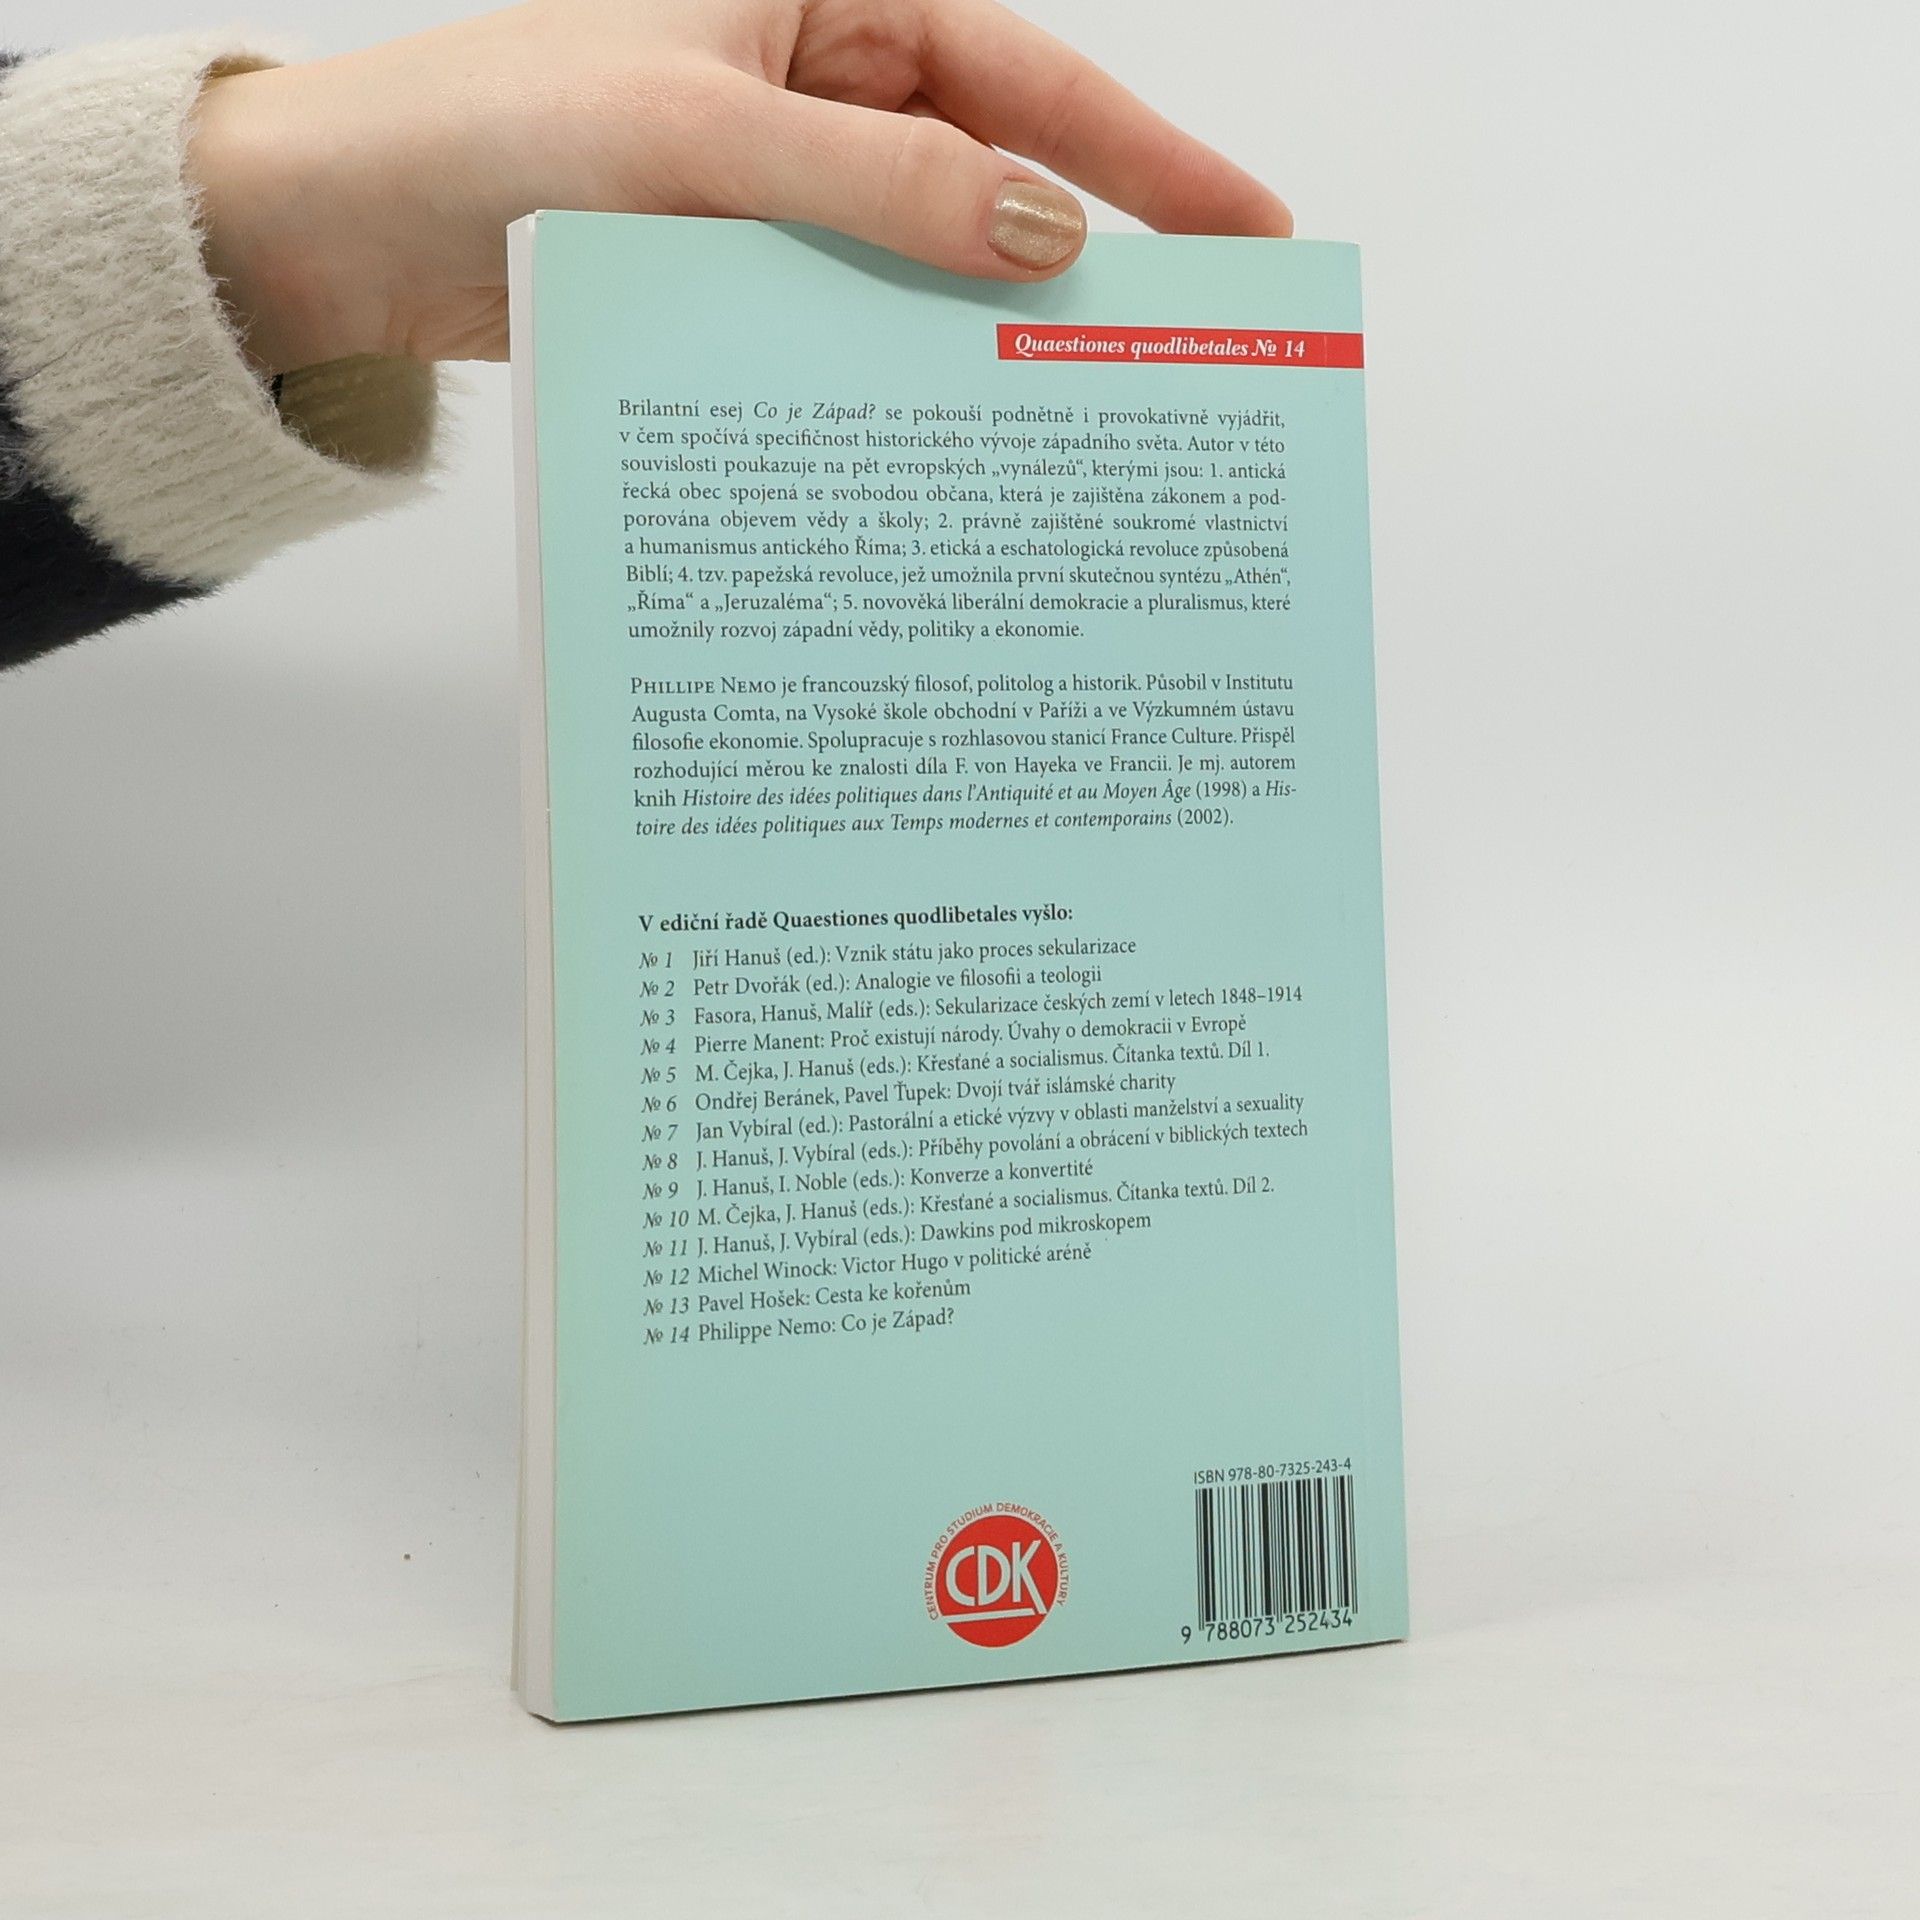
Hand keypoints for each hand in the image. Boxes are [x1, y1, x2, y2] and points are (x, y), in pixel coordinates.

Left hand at [187, 0, 1291, 371]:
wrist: (350, 230)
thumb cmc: (495, 130)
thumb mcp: (703, 138)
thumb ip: (882, 182)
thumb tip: (1043, 235)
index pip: (1024, 74)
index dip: (1146, 157)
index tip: (1247, 232)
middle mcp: (816, 88)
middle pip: (998, 171)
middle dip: (1093, 253)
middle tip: (1196, 347)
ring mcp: (782, 192)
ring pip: (925, 263)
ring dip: (988, 335)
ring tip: (1081, 416)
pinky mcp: (741, 275)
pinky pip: (849, 320)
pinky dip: (895, 373)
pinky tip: (945, 434)